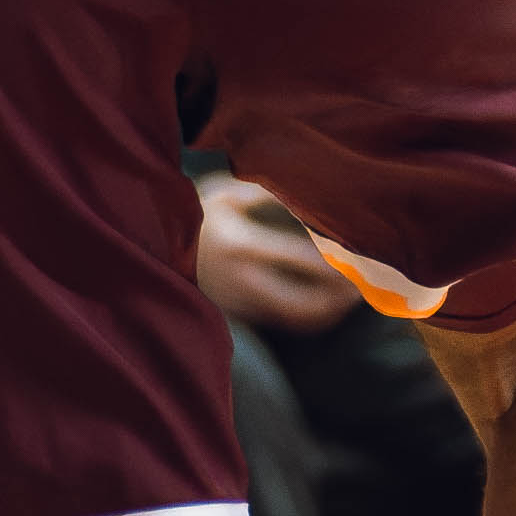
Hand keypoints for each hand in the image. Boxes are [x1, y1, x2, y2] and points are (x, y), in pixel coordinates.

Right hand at [193, 176, 351, 332]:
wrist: (151, 248)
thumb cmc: (192, 213)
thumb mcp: (224, 194)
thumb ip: (264, 194)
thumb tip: (307, 196)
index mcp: (241, 246)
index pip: (302, 261)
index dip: (336, 264)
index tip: (362, 257)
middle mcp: (241, 281)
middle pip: (304, 304)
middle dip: (339, 299)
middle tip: (364, 287)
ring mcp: (239, 303)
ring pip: (296, 319)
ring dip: (329, 312)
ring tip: (352, 297)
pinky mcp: (238, 314)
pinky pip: (283, 321)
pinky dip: (310, 315)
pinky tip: (327, 302)